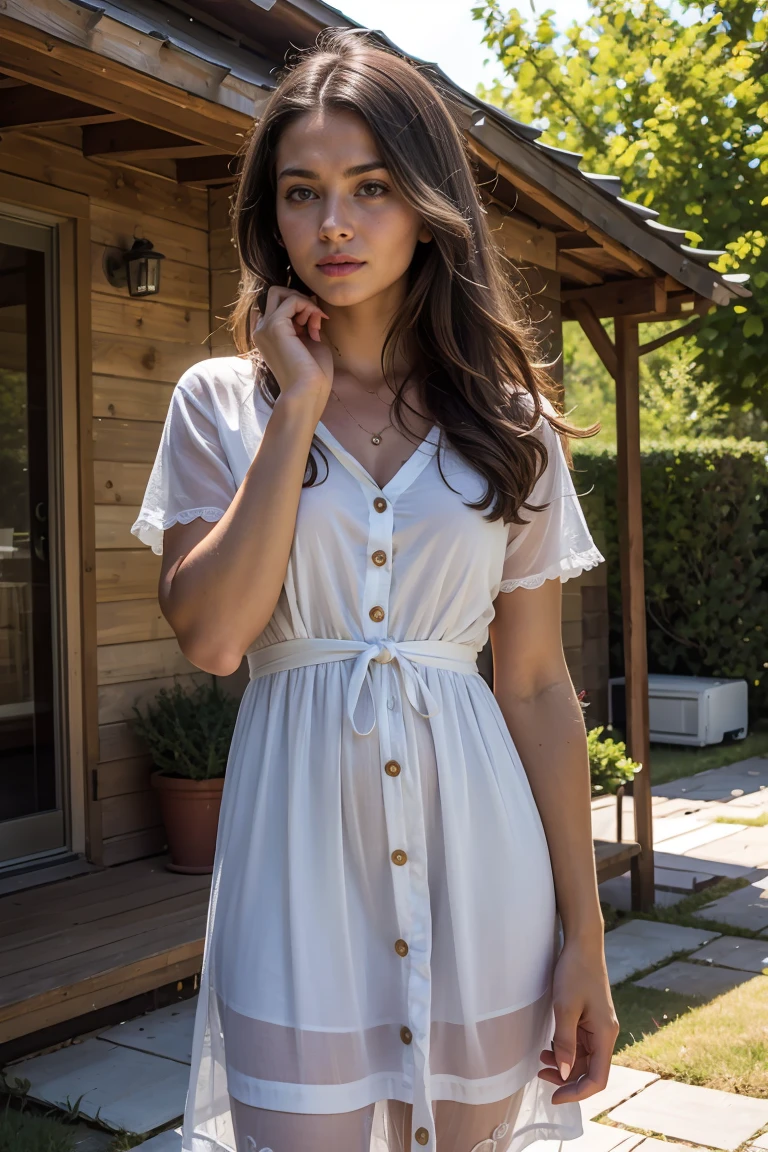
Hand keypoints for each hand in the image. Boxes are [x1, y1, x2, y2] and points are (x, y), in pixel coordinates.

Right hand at [251, 286, 333, 407]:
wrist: (307, 391)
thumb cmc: (312, 374)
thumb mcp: (308, 342)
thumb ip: (304, 323)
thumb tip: (309, 305)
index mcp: (267, 335)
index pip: (278, 306)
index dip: (298, 309)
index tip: (315, 325)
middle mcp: (261, 330)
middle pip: (275, 294)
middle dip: (298, 298)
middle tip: (314, 318)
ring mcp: (265, 327)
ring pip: (280, 292)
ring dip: (304, 302)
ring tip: (316, 323)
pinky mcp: (275, 326)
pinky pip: (292, 300)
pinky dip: (308, 306)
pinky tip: (316, 322)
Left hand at [538, 939, 618, 1103]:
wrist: (582, 944)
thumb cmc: (575, 971)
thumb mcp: (565, 1006)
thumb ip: (565, 1042)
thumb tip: (565, 1073)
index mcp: (605, 1034)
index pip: (598, 1078)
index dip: (577, 1092)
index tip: (554, 1097)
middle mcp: (605, 1034)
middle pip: (590, 1070)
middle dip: (567, 1079)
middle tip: (541, 1075)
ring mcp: (598, 1027)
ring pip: (584, 1059)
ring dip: (564, 1064)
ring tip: (541, 1060)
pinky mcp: (590, 1019)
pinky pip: (580, 1044)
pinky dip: (565, 1050)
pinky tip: (549, 1047)